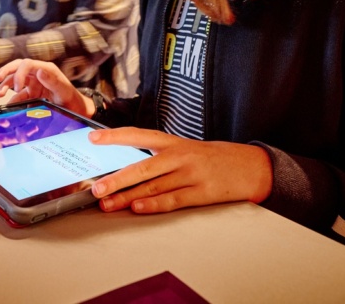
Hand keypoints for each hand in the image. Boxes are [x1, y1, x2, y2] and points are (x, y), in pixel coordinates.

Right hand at [0, 59, 92, 116]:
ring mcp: (34, 84)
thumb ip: (52, 80)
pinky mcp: (32, 94)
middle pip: (18, 68)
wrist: (76, 111)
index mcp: (46, 69)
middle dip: (6, 72)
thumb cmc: (72, 99)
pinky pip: (19, 95)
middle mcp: (38, 74)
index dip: (19, 74)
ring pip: (16, 81)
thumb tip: (40, 70)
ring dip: (6, 85)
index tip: (17, 87)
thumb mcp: (64, 90)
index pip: (27, 64)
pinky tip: (8, 105)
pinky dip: (12, 99)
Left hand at [87, 128, 272, 213]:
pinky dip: (154, 205)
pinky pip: (174, 200)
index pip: (138, 135)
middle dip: (116, 178)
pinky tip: (138, 208)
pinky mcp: (203, 192)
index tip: (93, 138)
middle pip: (142, 166)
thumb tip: (125, 170)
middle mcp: (180, 155)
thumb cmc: (214, 158)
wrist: (252, 166)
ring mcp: (192, 174)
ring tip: (109, 204)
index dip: (114, 136)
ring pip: (153, 186)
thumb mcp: (185, 149)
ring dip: (128, 197)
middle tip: (96, 188)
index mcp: (173, 142)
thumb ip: (158, 157)